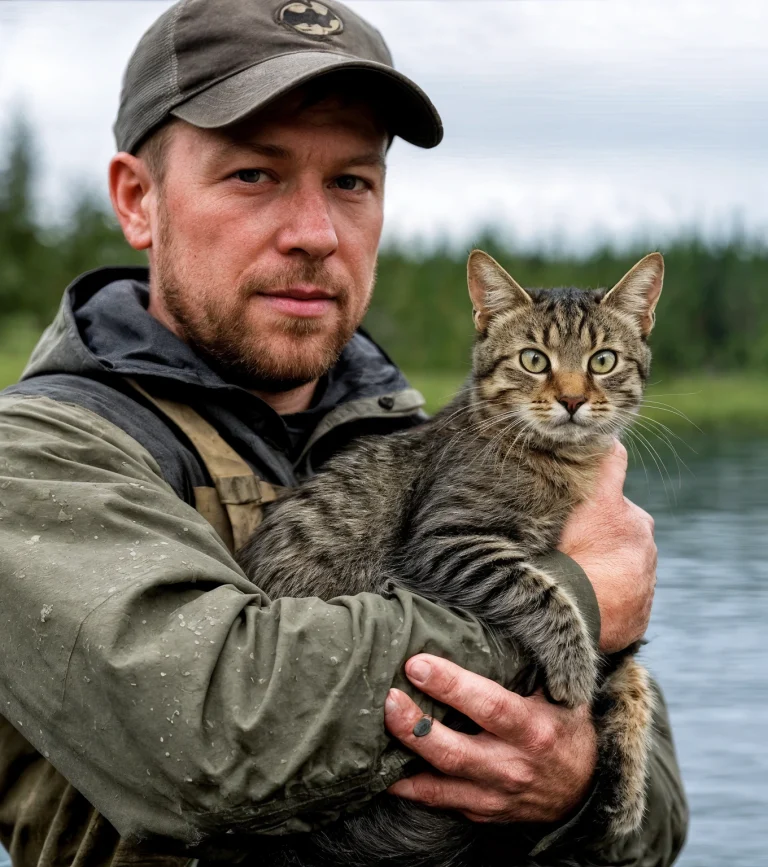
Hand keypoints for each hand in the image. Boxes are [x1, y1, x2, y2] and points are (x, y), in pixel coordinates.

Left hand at [384, 655, 596, 823]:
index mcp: (533, 730)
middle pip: (454, 751)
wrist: (583, 791)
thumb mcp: (560, 694)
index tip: (417, 663)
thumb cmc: (564, 727)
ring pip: (440, 784)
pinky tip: (383, 771)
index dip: (450, 685)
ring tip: (375, 733)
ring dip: (405, 758)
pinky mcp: (482, 813)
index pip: (488, 705)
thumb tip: (493, 622)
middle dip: (415, 725)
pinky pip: (440, 803)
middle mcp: (513, 767)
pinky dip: (410, 788)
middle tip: (388, 698)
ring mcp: (496, 796)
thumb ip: (530, 666)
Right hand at [558, 441, 655, 652]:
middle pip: (620, 517)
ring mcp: (646, 571)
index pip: (612, 459)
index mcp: (614, 504)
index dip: (597, 459)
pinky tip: (585, 603)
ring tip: (575, 580)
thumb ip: (552, 485)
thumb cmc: (548, 564)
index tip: (586, 460)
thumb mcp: (541, 513)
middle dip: (601, 527)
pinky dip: (612, 597)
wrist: (568, 626)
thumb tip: (546, 454)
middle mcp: (639, 531)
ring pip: (627, 557)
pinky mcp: (644, 607)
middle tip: (570, 545)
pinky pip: (628, 595)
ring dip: (608, 564)